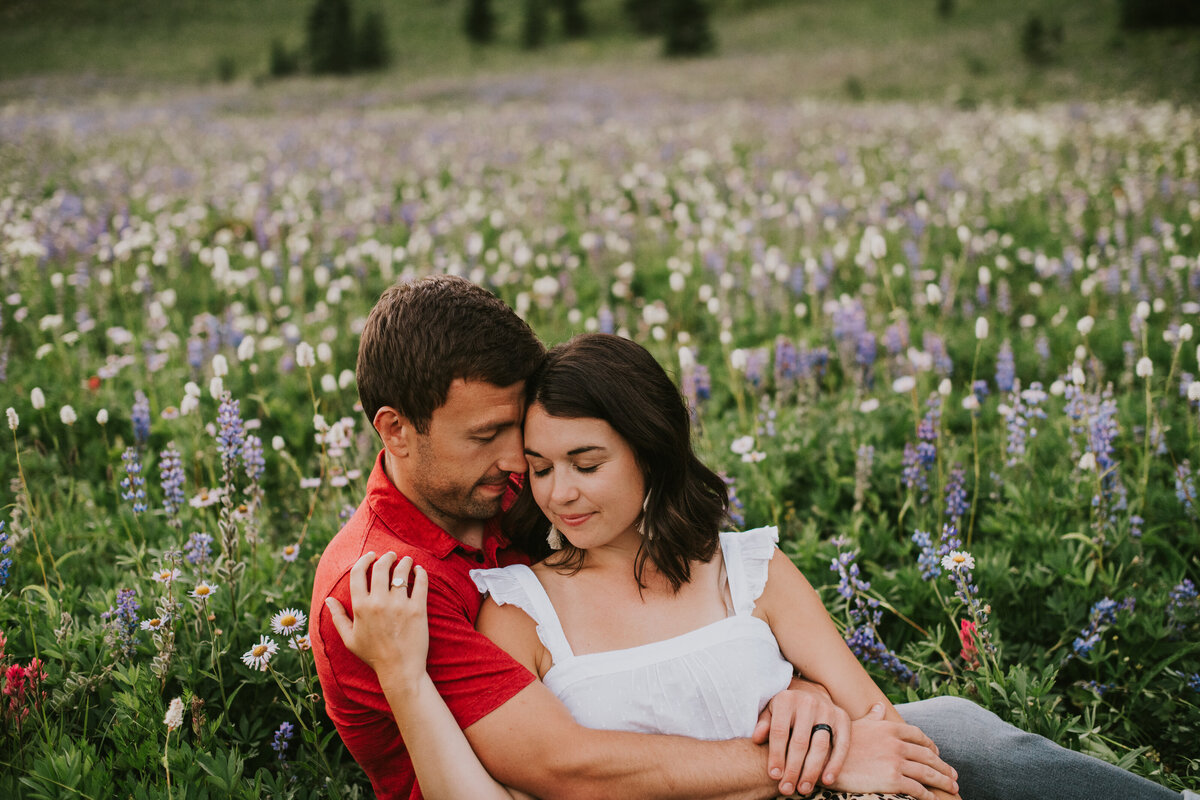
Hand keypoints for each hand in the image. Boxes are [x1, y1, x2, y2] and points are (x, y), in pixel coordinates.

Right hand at [325, 551, 429, 685]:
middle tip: (391, 555)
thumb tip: (328, 599)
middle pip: (381, 568)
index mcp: (360, 607)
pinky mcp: (418, 609)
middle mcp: (379, 603)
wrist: (399, 670)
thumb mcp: (349, 638)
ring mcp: (399, 605)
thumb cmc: (373, 655)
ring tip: (406, 561)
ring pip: (401, 572)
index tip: (372, 556)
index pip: (359, 573)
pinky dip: (421, 573)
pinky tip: (419, 570)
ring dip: (404, 562)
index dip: (365, 560)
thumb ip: (338, 617)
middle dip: (386, 557)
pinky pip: (421, 583)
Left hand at [752, 682, 850, 795]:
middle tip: (786, 789)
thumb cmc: (785, 708)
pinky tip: (826, 780)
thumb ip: (764, 724)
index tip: (774, 775)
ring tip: (803, 789)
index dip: (776, 755)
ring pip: (820, 746)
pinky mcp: (843, 718)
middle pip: (800, 742)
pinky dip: (835, 764)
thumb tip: (757, 739)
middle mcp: (808, 703)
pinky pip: (842, 745)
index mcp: (787, 700)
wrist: (810, 692)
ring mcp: (828, 710)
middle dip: (793, 769)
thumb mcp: (770, 710)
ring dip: (812, 771)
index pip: (780, 732)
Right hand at [828, 704, 960, 799]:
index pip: (919, 736)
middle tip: (954, 776)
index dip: (931, 746)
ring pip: (928, 773)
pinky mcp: (893, 780)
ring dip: (943, 782)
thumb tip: (881, 706)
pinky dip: (928, 795)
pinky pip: (917, 789)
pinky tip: (932, 799)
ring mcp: (896, 761)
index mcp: (890, 728)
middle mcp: (897, 743)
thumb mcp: (858, 725)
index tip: (937, 754)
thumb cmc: (838, 742)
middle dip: (944, 768)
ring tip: (952, 789)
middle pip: (928, 756)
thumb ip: (874, 717)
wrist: (825, 760)